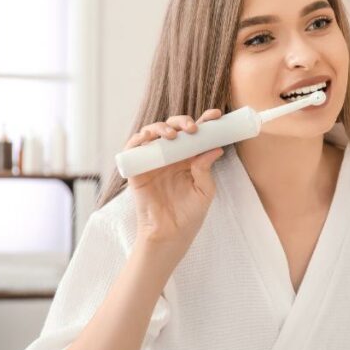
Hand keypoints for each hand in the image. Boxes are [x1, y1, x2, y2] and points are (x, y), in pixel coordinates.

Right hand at [125, 109, 224, 268]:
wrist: (170, 234)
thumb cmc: (190, 214)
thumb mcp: (204, 190)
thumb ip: (205, 169)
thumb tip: (215, 148)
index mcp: (189, 158)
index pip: (196, 134)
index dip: (205, 121)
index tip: (216, 115)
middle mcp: (171, 156)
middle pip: (174, 128)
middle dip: (182, 122)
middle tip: (192, 129)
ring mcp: (153, 160)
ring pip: (153, 133)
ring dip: (161, 128)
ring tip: (172, 136)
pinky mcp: (137, 169)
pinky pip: (133, 149)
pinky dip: (138, 139)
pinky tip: (147, 138)